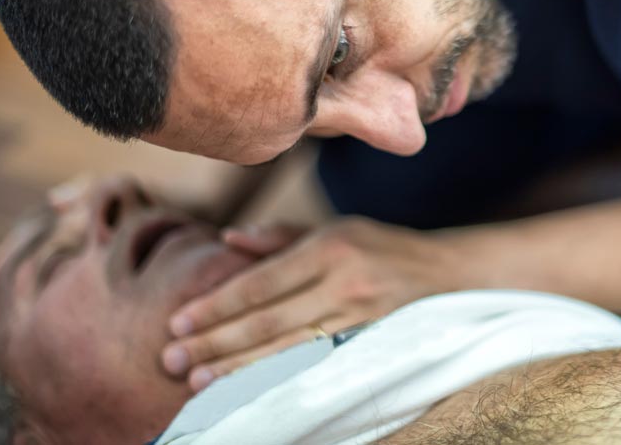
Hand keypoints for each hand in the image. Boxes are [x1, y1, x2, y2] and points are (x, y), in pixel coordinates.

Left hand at [161, 217, 458, 391]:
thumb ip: (280, 236)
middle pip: (268, 321)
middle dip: (215, 342)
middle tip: (171, 358)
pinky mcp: (372, 348)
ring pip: (288, 352)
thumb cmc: (381, 248)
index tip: (178, 321)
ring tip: (199, 382)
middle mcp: (345, 283)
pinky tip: (249, 391)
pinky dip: (278, 381)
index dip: (216, 304)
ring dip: (238, 370)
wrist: (449, 277)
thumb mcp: (336, 229)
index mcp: (331, 246)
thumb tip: (226, 239)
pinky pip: (316, 369)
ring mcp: (362, 321)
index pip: (261, 282)